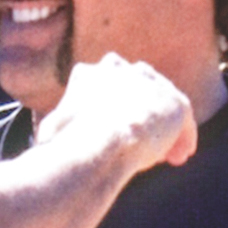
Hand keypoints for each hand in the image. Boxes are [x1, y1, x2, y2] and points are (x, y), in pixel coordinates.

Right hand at [41, 53, 197, 170]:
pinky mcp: (173, 100)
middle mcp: (122, 69)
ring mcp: (149, 82)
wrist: (99, 143)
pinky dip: (183, 138)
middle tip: (144, 140)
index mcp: (89, 74)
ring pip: (160, 104)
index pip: (105, 84)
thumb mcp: (51, 129)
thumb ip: (56, 126)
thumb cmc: (69, 142)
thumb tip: (44, 143)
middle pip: (137, 88)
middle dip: (141, 112)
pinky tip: (179, 157)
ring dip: (163, 128)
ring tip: (166, 155)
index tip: (112, 131)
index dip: (110, 109)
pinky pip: (182, 120)